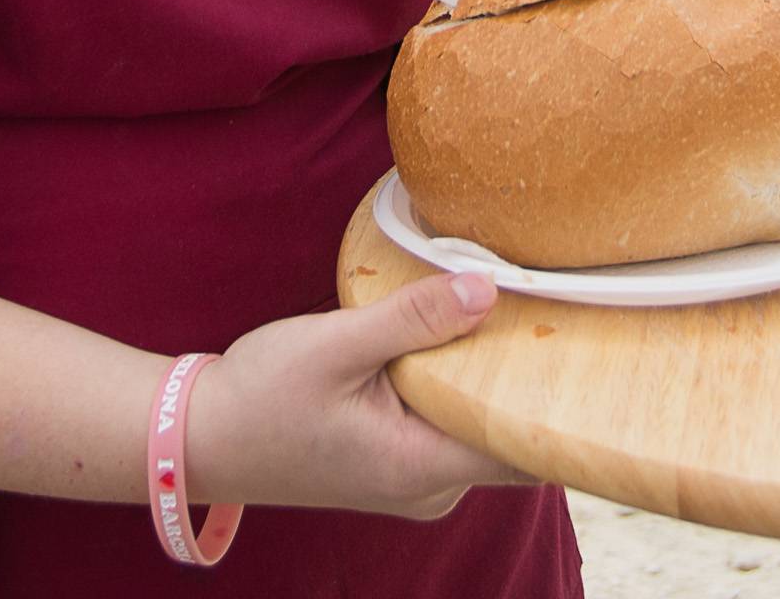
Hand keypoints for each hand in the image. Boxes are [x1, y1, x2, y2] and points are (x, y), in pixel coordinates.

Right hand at [188, 272, 533, 517]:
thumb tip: (487, 289)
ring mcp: (414, 481)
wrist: (203, 436)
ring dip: (481, 374)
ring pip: (476, 426)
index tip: (575, 340)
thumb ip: (412, 318)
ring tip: (492, 308)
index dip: (554, 398)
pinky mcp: (397, 464)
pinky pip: (447, 426)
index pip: (524, 447)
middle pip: (508, 435)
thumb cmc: (262, 395)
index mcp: (422, 468)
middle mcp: (430, 489)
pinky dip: (452, 384)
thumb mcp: (335, 344)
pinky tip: (444, 338)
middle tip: (536, 303)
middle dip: (521, 375)